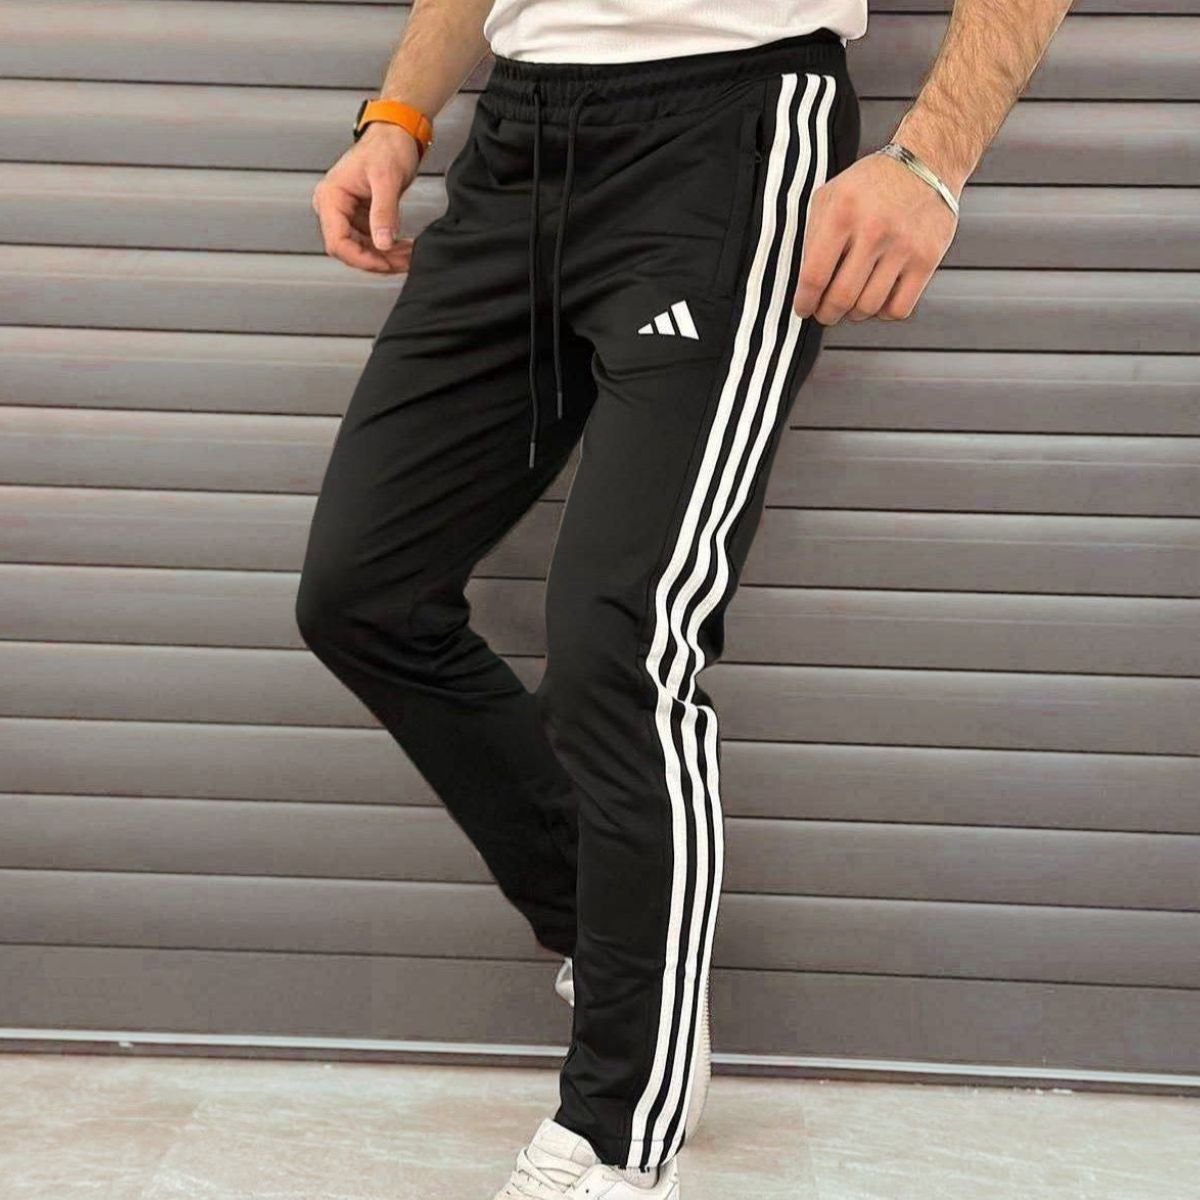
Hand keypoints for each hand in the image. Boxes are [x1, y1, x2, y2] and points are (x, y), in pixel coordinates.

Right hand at [311, 123, 420, 273]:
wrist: (397, 133)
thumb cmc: (387, 146)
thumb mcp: (386, 179)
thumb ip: (383, 213)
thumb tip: (382, 244)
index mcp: (330, 197)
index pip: (337, 242)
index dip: (360, 259)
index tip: (384, 264)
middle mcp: (334, 207)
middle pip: (349, 249)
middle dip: (377, 260)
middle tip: (404, 263)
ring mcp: (347, 213)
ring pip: (362, 249)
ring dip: (386, 258)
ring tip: (409, 256)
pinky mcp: (361, 216)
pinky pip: (371, 241)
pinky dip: (389, 249)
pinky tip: (405, 249)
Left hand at [793, 151, 958, 324]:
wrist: (927, 162)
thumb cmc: (873, 182)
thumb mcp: (830, 195)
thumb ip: (813, 236)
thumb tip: (804, 282)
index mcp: (843, 213)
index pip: (814, 276)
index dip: (805, 301)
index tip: (803, 308)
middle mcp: (873, 229)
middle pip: (841, 297)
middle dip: (827, 313)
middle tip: (825, 312)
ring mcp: (903, 246)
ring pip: (869, 307)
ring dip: (854, 314)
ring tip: (852, 303)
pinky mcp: (927, 258)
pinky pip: (899, 308)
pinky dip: (883, 313)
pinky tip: (878, 299)